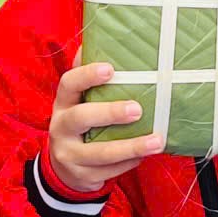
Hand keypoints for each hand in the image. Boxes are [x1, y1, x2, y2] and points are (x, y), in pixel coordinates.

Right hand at [47, 56, 163, 194]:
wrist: (63, 168)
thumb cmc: (78, 125)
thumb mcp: (76, 102)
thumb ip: (85, 76)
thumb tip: (92, 40)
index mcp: (62, 104)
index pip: (68, 84)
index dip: (86, 76)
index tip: (110, 69)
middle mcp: (61, 128)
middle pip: (80, 118)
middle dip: (109, 113)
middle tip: (137, 109)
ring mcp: (70, 154)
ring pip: (99, 152)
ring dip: (130, 146)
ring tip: (156, 140)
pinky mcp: (82, 176)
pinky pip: (109, 170)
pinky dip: (130, 162)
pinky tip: (146, 154)